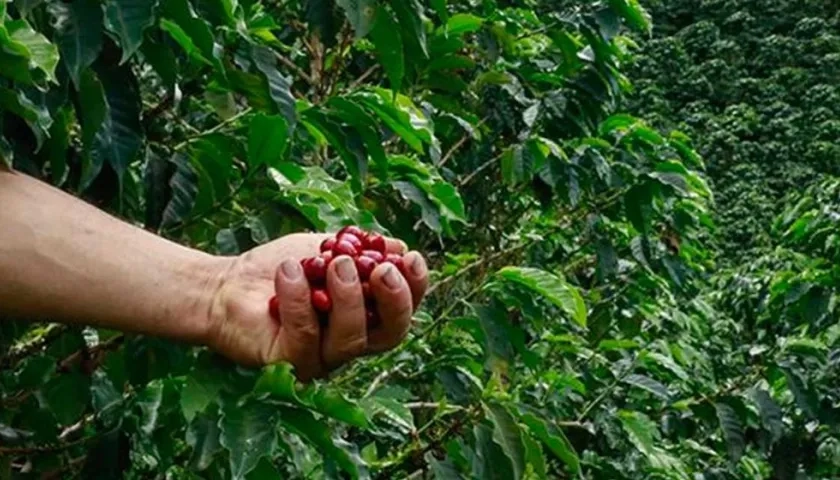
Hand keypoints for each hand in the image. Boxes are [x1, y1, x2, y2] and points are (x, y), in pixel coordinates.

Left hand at [204, 233, 428, 379]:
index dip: (415, 288)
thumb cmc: (282, 269)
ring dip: (347, 298)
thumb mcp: (324, 248)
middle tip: (381, 270)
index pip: (402, 309)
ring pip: (350, 339)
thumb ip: (361, 248)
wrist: (226, 284)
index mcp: (365, 316)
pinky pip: (304, 336)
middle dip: (393, 301)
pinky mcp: (288, 365)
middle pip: (390, 334)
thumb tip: (399, 246)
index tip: (411, 257)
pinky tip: (288, 271)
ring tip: (334, 262)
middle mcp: (349, 342)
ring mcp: (321, 358)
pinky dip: (299, 300)